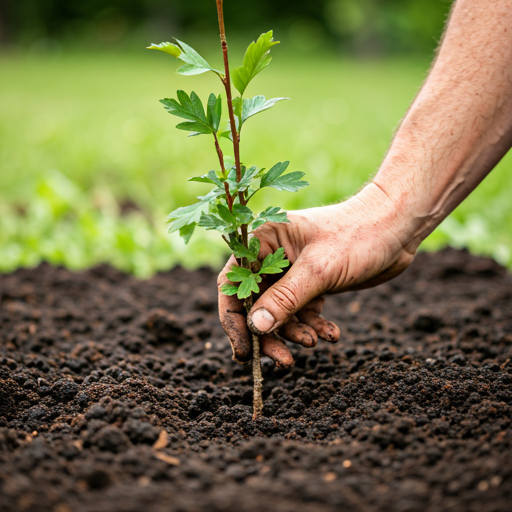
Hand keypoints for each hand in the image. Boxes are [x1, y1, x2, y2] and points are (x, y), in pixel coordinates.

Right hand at [217, 183, 415, 366]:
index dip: (234, 319)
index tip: (244, 351)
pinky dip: (314, 326)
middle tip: (283, 361)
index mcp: (263, 240)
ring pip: (280, 312)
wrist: (397, 228)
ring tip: (315, 342)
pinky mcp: (312, 284)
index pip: (233, 283)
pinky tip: (332, 335)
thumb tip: (255, 327)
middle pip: (256, 303)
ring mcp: (292, 271)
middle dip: (269, 334)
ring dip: (294, 333)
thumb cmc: (357, 235)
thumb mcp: (318, 270)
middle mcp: (272, 256)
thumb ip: (285, 299)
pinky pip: (303, 312)